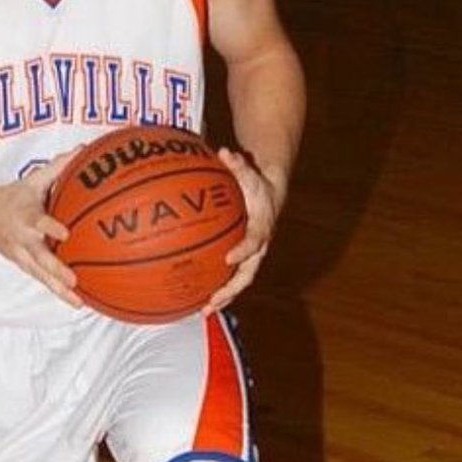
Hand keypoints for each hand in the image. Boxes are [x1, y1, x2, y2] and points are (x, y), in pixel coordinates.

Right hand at [0, 152, 82, 307]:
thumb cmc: (16, 196)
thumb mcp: (34, 179)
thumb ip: (59, 167)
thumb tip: (84, 150)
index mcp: (26, 215)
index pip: (38, 221)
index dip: (50, 228)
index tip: (65, 234)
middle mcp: (22, 239)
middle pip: (39, 257)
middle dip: (56, 270)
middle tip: (74, 280)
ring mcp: (21, 255)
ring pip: (40, 275)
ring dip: (58, 289)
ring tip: (79, 302)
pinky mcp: (23, 266)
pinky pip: (42, 281)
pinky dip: (58, 292)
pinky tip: (78, 302)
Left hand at [202, 147, 281, 314]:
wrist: (269, 194)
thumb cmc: (255, 184)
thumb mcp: (249, 172)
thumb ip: (238, 164)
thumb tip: (225, 151)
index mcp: (260, 227)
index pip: (254, 242)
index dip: (243, 251)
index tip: (229, 258)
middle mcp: (257, 247)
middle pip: (247, 274)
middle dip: (230, 290)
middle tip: (213, 301)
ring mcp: (249, 256)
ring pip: (238, 282)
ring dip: (222, 297)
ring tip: (202, 310)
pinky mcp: (240, 260)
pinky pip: (228, 276)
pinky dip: (214, 287)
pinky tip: (192, 295)